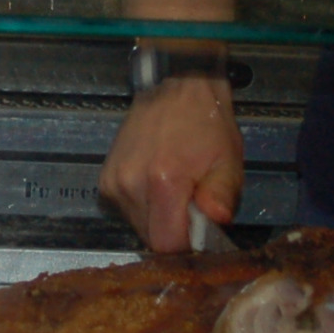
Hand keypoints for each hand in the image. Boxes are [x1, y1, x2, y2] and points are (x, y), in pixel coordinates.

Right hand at [99, 75, 242, 252]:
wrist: (176, 88)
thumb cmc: (206, 124)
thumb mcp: (227, 160)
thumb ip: (222, 196)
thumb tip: (215, 223)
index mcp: (162, 181)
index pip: (166, 244)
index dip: (186, 244)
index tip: (199, 231)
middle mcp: (130, 184)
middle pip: (150, 238)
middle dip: (173, 232)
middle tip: (190, 207)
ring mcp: (113, 182)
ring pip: (138, 226)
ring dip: (157, 220)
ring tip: (174, 191)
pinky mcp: (105, 180)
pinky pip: (127, 210)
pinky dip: (143, 207)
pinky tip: (156, 185)